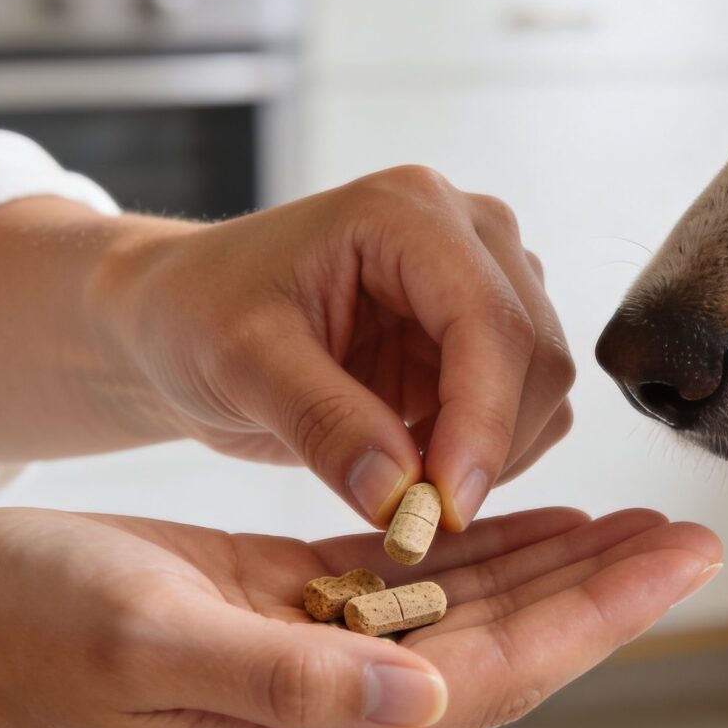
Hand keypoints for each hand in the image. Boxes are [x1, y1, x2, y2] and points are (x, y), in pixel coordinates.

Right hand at [0, 505, 720, 727]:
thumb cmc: (25, 621)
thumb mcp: (151, 635)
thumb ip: (288, 675)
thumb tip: (421, 690)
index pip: (487, 678)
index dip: (591, 620)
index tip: (678, 565)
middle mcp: (320, 714)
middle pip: (498, 653)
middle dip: (601, 596)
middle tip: (695, 534)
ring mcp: (303, 668)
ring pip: (462, 618)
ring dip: (552, 572)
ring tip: (638, 525)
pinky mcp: (280, 616)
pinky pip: (405, 590)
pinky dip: (473, 553)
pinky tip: (527, 522)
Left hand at [105, 168, 576, 529]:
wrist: (184, 315)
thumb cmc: (198, 312)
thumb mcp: (239, 364)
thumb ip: (323, 423)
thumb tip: (401, 496)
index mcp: (408, 211)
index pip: (489, 320)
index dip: (482, 421)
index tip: (448, 506)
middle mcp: (466, 232)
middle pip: (535, 353)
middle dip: (487, 446)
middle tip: (415, 515)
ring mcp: (484, 281)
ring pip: (543, 386)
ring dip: (490, 455)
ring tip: (399, 482)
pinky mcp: (482, 336)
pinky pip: (527, 410)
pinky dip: (487, 456)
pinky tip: (414, 463)